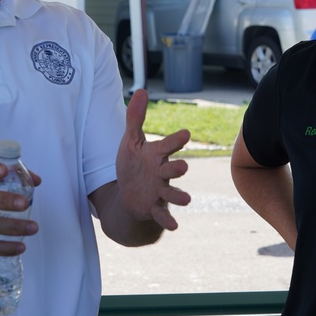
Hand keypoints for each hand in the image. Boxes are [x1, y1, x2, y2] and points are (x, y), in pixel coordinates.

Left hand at [115, 89, 190, 229]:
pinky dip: (168, 220)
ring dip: (179, 196)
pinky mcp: (153, 207)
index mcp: (157, 154)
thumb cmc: (133, 164)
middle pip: (173, 169)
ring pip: (172, 192)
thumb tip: (142, 90)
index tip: (185, 134)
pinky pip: (162, 214)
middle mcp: (162, 172)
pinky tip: (174, 226)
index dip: (176, 140)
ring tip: (187, 199)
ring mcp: (159, 190)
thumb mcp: (131, 140)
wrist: (128, 193)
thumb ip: (136, 117)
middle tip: (183, 167)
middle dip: (178, 168)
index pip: (168, 145)